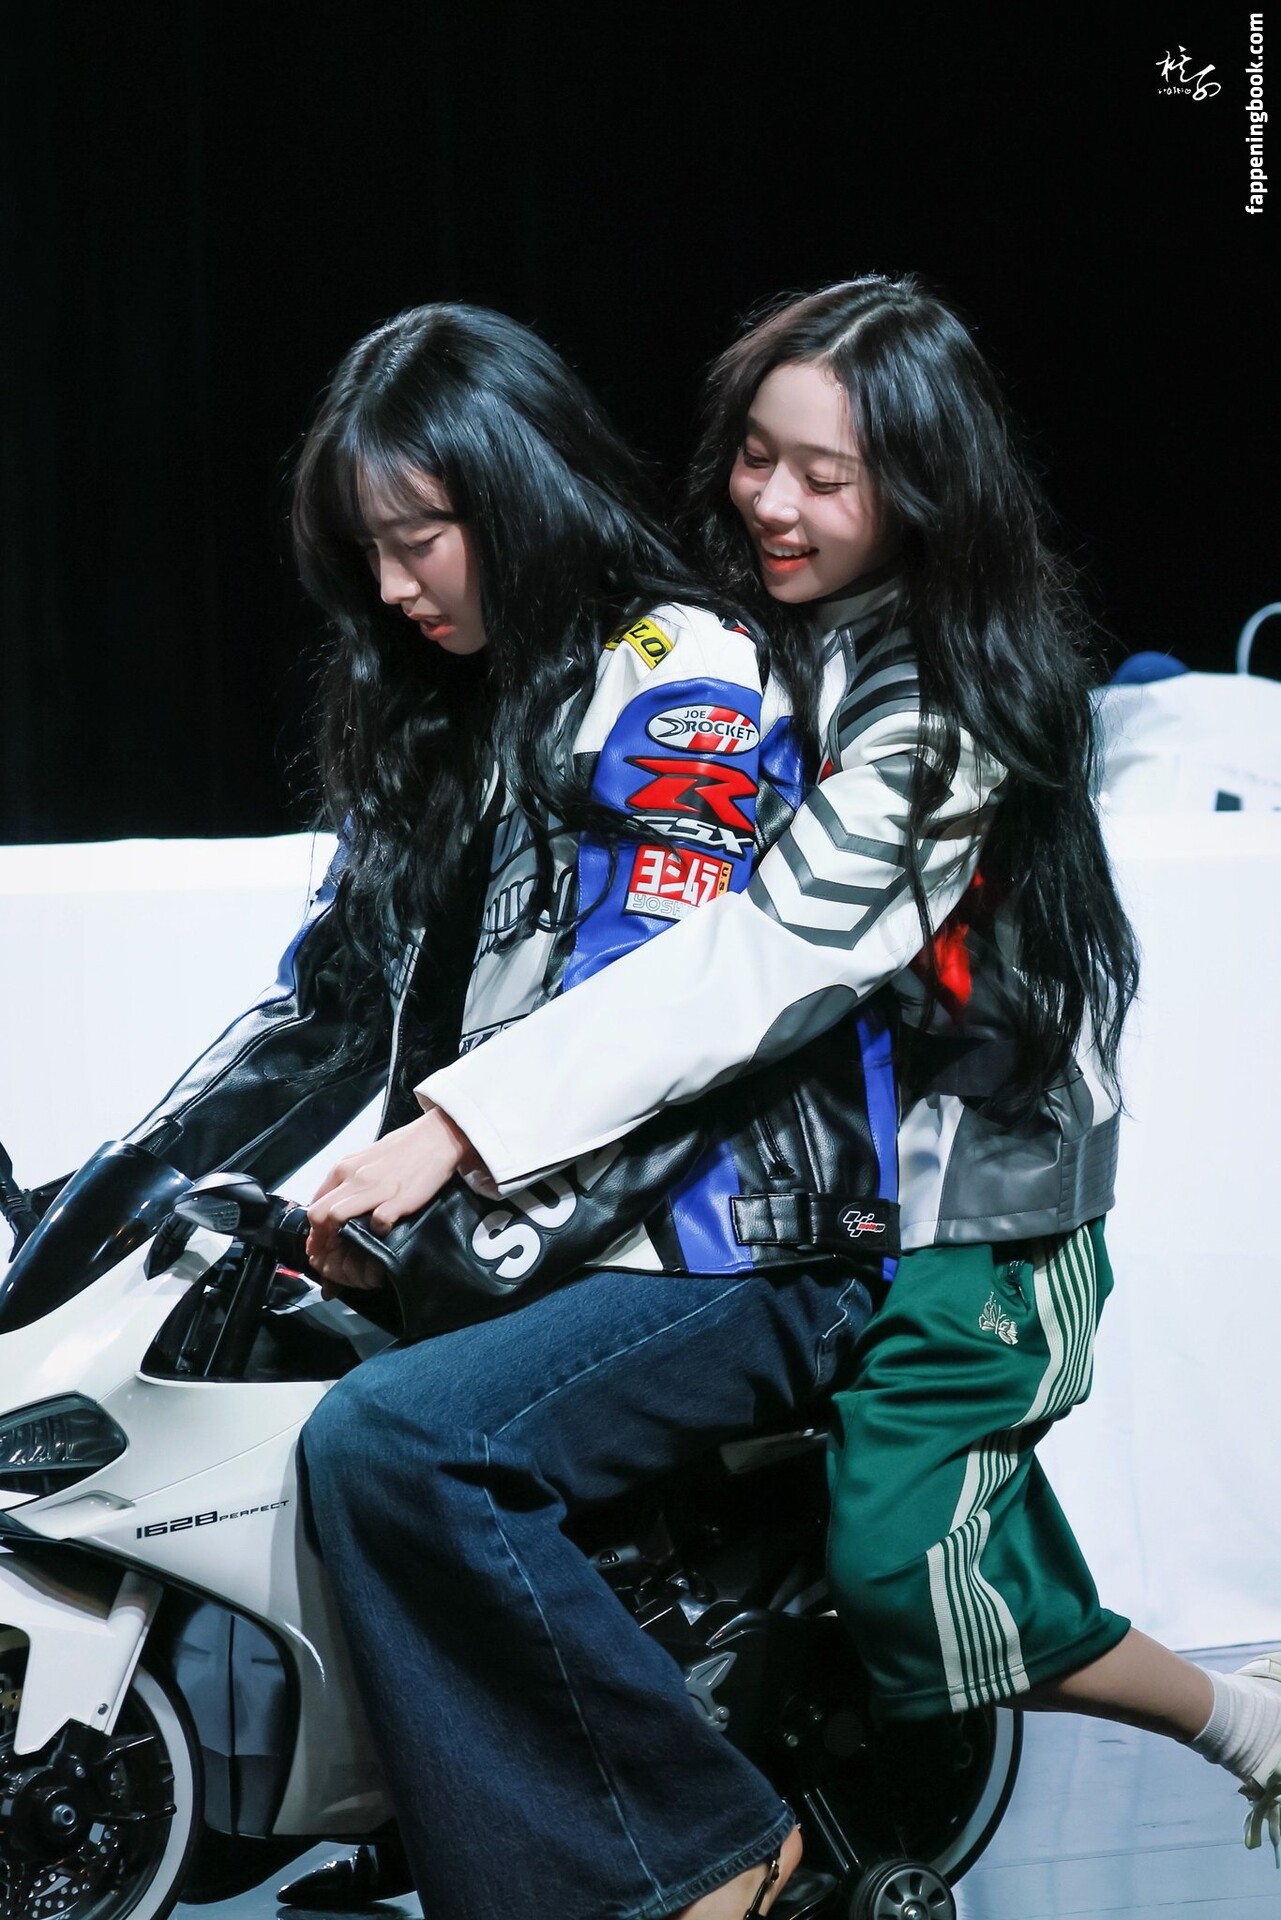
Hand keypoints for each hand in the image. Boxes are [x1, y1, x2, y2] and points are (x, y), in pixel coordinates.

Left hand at [306, 1106, 476, 1287]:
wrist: (436, 1138)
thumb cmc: (403, 1149)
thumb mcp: (365, 1158)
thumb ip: (346, 1178)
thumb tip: (331, 1201)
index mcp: (344, 1167)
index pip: (315, 1203)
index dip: (314, 1228)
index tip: (320, 1241)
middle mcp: (354, 1177)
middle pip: (318, 1214)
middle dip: (319, 1239)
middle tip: (329, 1252)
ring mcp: (375, 1189)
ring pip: (336, 1216)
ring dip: (338, 1239)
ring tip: (349, 1249)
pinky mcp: (398, 1200)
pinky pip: (377, 1223)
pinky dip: (376, 1232)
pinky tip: (383, 1232)